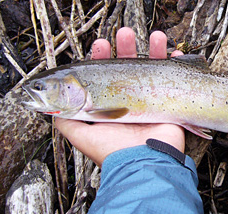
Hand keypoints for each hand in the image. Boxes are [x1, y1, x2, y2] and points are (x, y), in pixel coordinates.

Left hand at [55, 27, 184, 166]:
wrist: (144, 165)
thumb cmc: (113, 151)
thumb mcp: (81, 136)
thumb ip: (66, 121)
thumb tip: (52, 109)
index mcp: (110, 105)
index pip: (105, 76)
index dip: (102, 59)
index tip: (101, 46)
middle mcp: (130, 102)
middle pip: (129, 68)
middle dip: (127, 49)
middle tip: (126, 34)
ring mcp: (150, 103)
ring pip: (153, 70)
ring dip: (155, 51)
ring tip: (157, 37)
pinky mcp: (169, 106)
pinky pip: (174, 82)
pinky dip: (175, 67)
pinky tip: (172, 55)